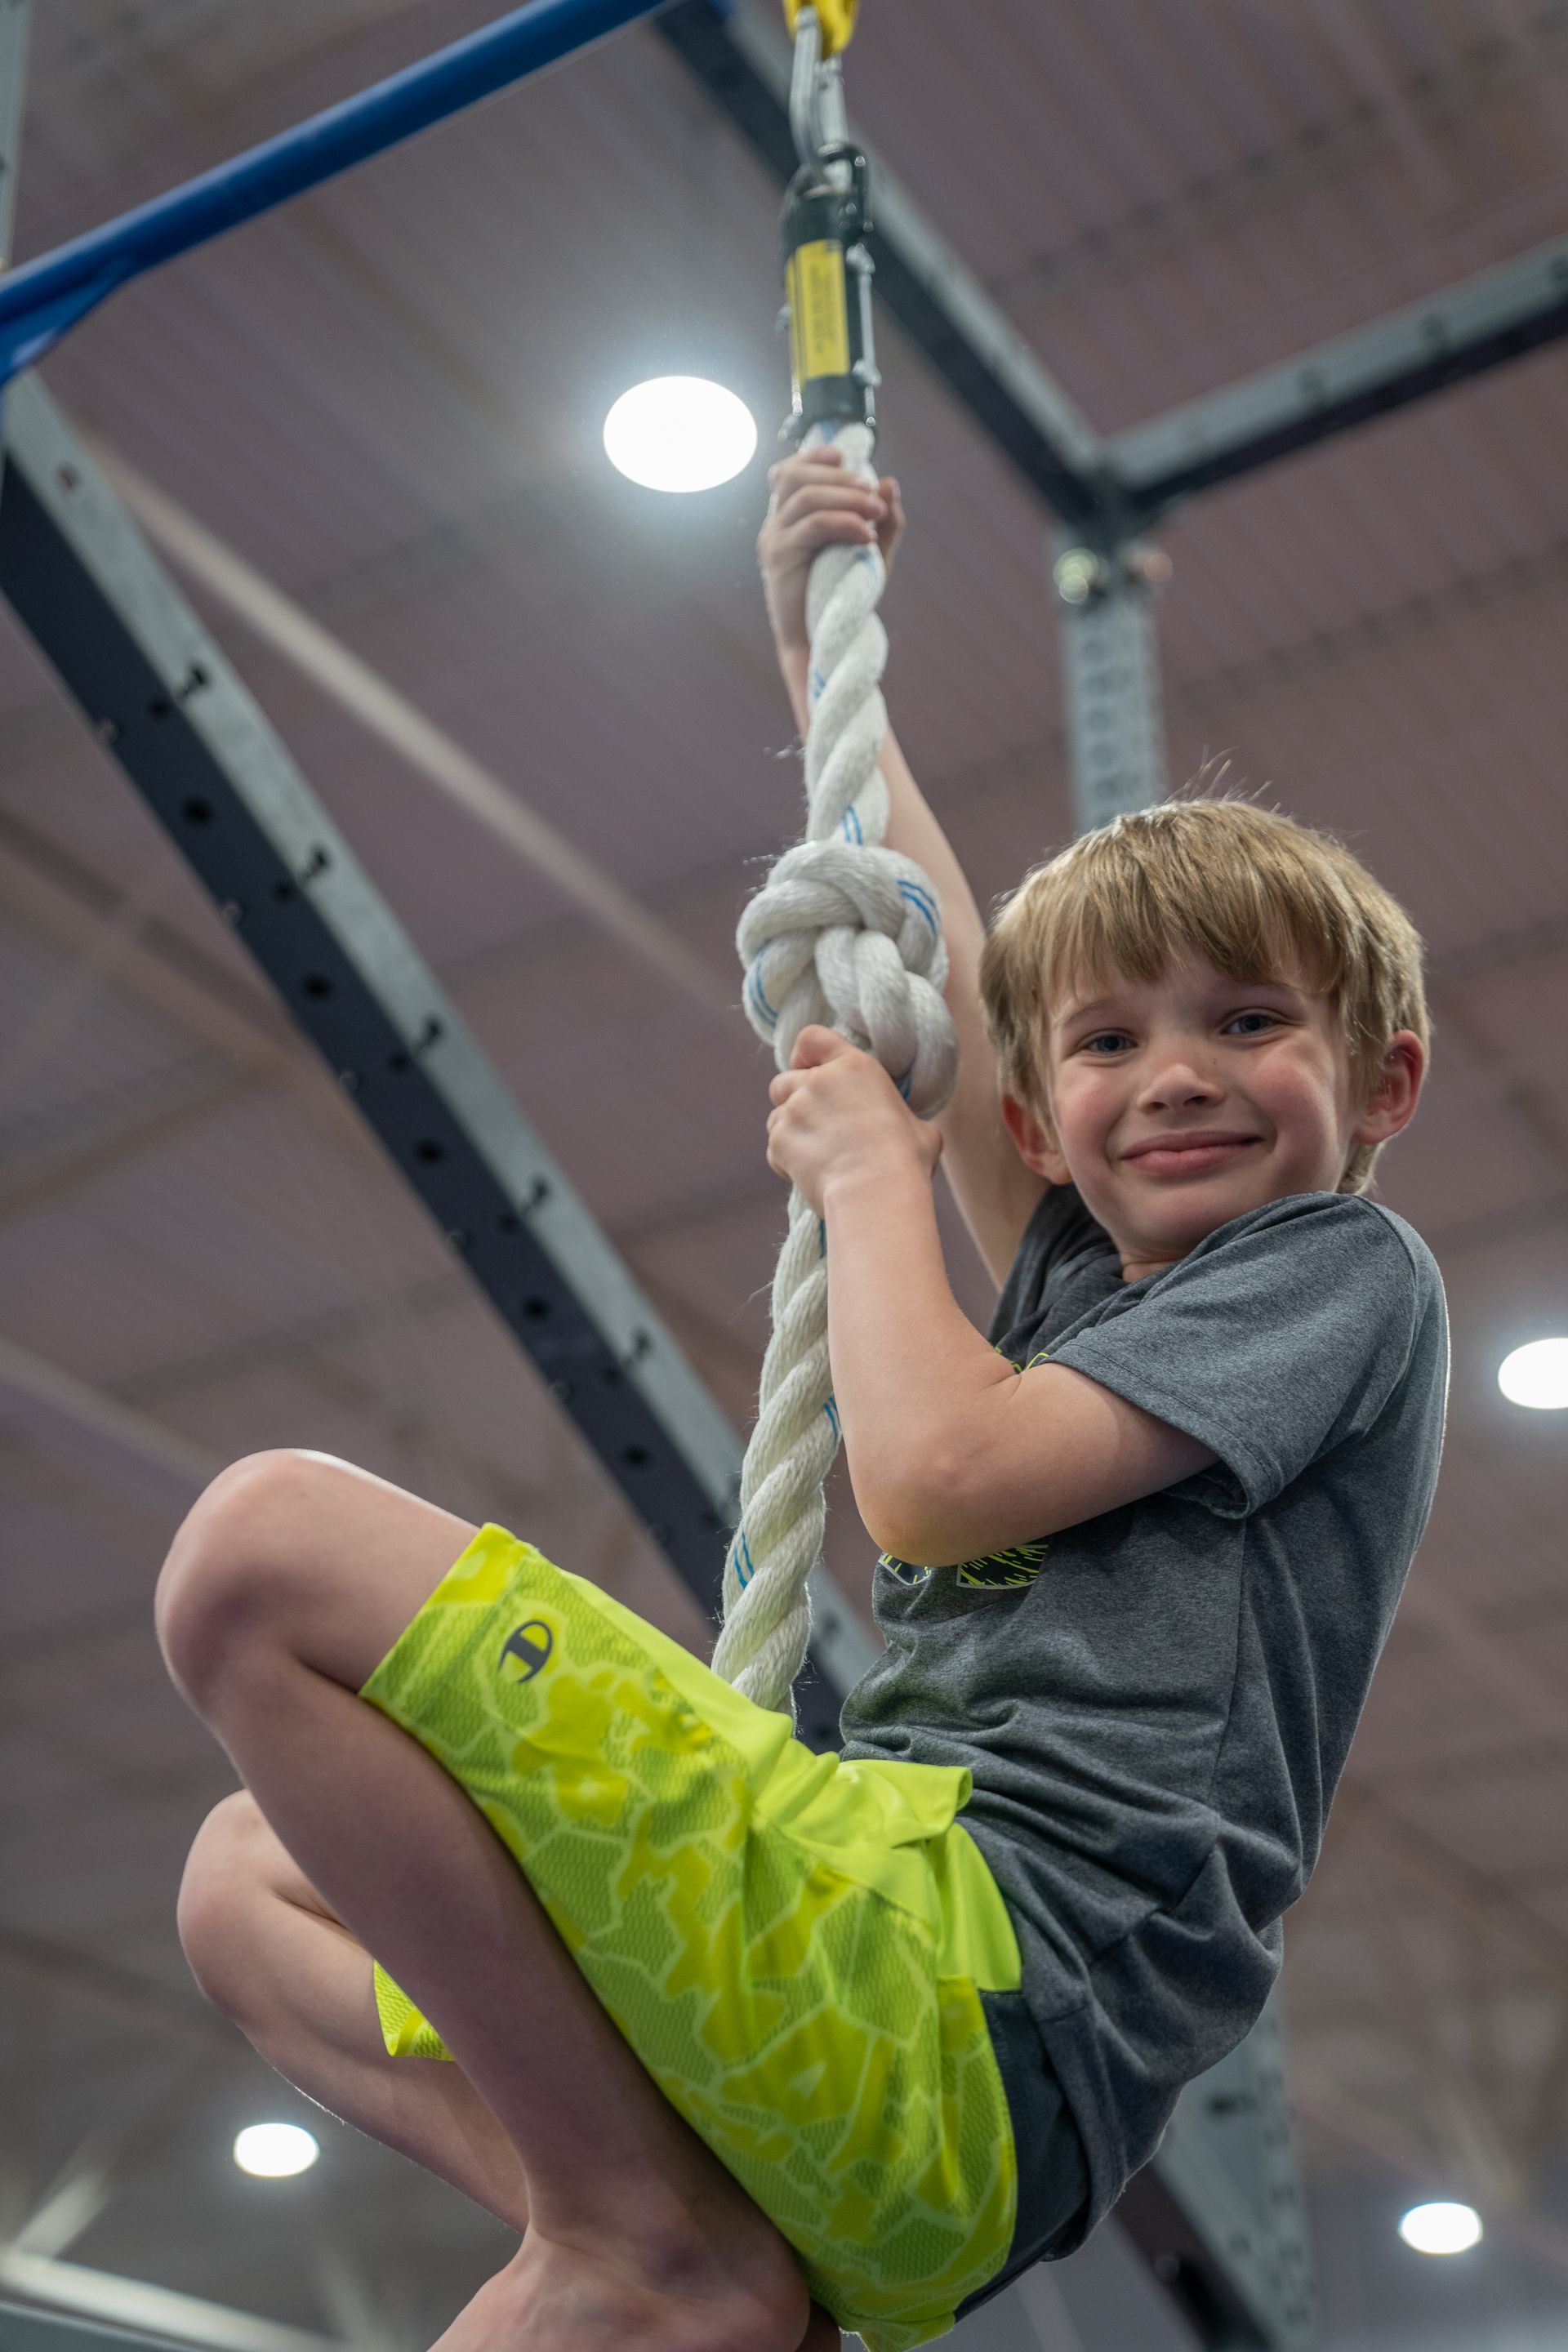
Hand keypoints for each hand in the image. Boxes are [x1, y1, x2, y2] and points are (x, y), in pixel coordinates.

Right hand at [757, 449, 905, 653]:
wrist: (821, 644)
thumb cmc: (843, 598)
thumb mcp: (872, 555)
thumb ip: (885, 521)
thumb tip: (890, 483)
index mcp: (789, 519)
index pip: (789, 472)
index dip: (815, 456)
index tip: (846, 456)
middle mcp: (775, 524)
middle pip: (795, 475)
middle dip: (840, 477)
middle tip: (874, 495)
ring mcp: (774, 539)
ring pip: (805, 496)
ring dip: (846, 497)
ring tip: (875, 512)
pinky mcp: (780, 558)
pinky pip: (813, 526)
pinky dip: (844, 523)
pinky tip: (867, 535)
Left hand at [767, 1026, 939, 1213]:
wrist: (875, 1191)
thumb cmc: (904, 1161)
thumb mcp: (917, 1126)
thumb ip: (898, 1116)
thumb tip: (904, 1129)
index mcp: (854, 1067)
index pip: (812, 1038)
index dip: (803, 1054)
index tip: (806, 1069)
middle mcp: (818, 1081)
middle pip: (783, 1081)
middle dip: (792, 1100)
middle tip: (815, 1125)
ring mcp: (794, 1110)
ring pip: (776, 1116)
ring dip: (790, 1132)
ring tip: (817, 1156)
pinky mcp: (779, 1141)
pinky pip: (774, 1149)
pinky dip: (786, 1161)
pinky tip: (811, 1176)